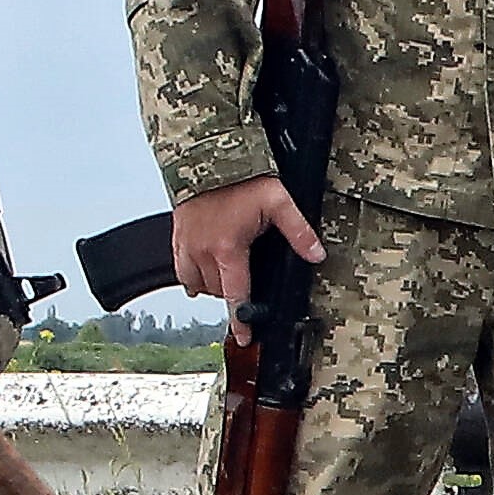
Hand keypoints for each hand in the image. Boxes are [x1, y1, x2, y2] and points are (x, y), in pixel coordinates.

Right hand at [168, 173, 320, 309]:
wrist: (205, 158)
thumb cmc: (242, 180)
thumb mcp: (278, 202)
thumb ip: (298, 231)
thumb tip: (316, 256)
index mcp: (228, 249)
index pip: (235, 294)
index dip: (240, 319)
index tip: (244, 337)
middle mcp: (203, 252)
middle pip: (218, 290)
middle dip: (234, 293)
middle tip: (249, 285)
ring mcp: (187, 245)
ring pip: (199, 283)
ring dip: (215, 285)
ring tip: (231, 276)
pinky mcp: (177, 238)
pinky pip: (181, 270)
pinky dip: (194, 277)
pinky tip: (205, 274)